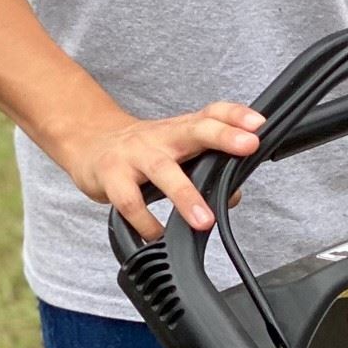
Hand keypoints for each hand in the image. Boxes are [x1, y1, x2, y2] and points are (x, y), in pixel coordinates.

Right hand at [61, 102, 266, 240]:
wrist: (88, 144)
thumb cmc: (140, 152)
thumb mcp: (174, 155)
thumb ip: (206, 172)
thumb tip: (233, 195)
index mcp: (180, 130)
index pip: (211, 113)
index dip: (235, 115)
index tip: (258, 123)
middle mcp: (161, 137)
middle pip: (194, 130)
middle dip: (222, 136)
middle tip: (248, 145)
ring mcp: (135, 155)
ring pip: (163, 171)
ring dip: (186, 196)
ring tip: (204, 220)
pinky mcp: (111, 176)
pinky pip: (130, 201)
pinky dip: (145, 222)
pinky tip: (156, 234)